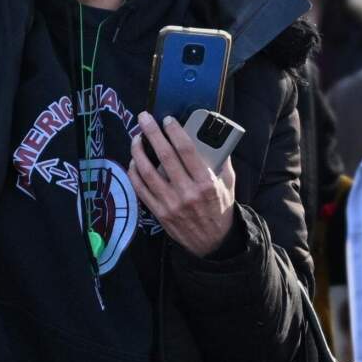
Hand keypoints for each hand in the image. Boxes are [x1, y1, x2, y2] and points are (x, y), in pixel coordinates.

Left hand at [131, 113, 237, 257]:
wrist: (213, 243)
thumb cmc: (220, 208)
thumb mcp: (227, 184)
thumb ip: (221, 161)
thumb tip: (213, 137)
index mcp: (205, 183)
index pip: (186, 151)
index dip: (175, 132)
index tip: (167, 120)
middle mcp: (187, 193)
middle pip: (164, 156)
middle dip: (152, 133)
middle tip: (144, 118)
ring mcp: (170, 204)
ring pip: (147, 172)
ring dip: (138, 151)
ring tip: (136, 137)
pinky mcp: (159, 213)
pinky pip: (141, 189)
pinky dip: (134, 173)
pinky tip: (134, 161)